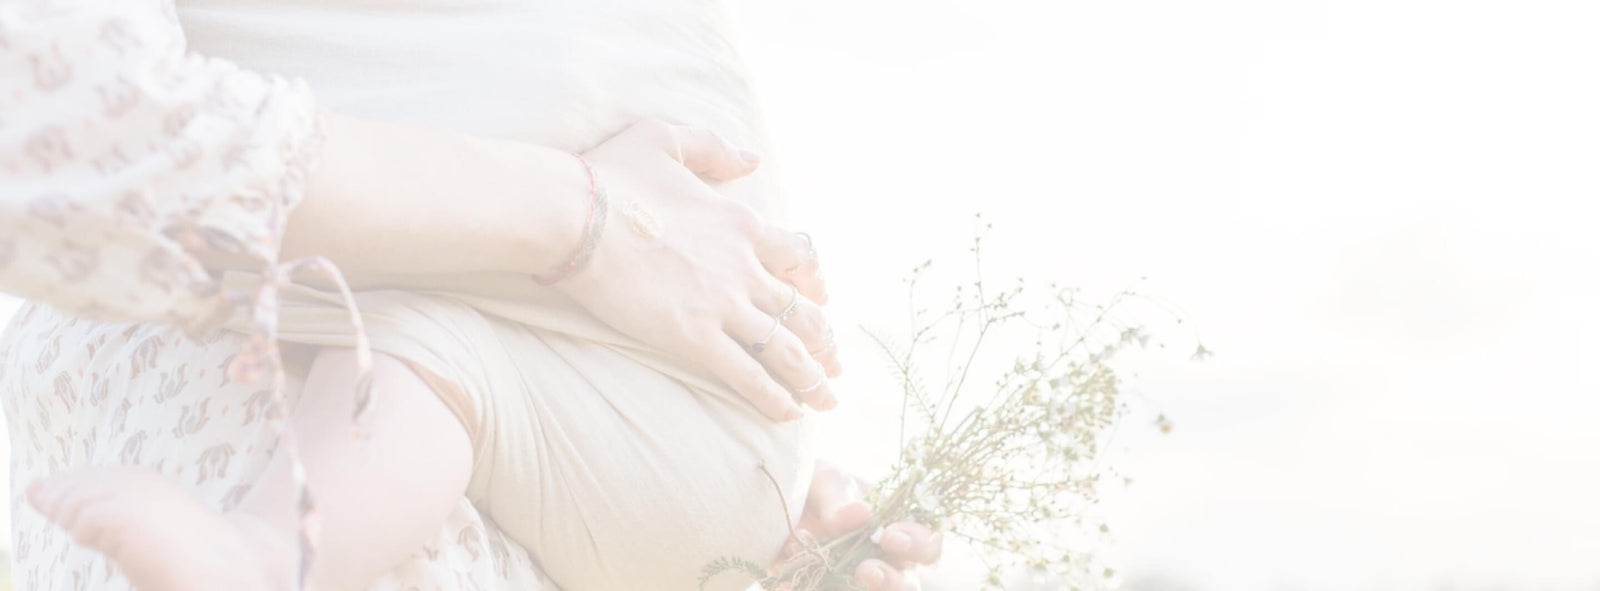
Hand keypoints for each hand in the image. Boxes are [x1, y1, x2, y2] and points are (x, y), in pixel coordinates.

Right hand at [556, 120, 842, 420]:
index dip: (814, 283)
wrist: (575, 216)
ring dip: (811, 377)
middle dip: (824, 341)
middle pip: (800, 310)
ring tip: (826, 399)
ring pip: (785, 347)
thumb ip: (714, 149)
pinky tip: (790, 414)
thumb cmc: (610, 176)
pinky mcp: (695, 337)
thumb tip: (751, 160)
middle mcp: (743, 266)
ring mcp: (723, 304)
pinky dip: (774, 397)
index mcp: (741, 223)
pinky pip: (748, 374)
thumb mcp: (665, 138)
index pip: (797, 258)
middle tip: (835, 364)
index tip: (821, 300)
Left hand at [783, 462, 942, 590]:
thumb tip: (862, 514)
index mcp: (897, 529)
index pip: (927, 544)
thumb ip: (839, 498)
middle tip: (865, 570)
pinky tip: (789, 579)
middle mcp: (884, 561)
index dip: (918, 545)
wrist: (774, 505)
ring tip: (833, 581)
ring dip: (858, 590)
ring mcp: (856, 582)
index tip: (890, 537)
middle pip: (907, 584)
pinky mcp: (826, 588)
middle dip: (890, 580)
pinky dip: (807, 588)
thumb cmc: (816, 486)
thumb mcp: (824, 481)